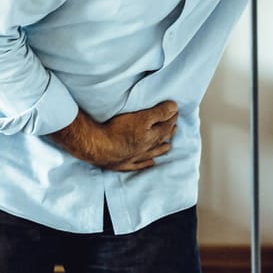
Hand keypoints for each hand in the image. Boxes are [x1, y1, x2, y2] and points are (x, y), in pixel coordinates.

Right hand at [50, 101, 178, 171]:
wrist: (97, 147)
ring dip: (161, 149)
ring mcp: (134, 157)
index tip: (175, 110)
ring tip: (169, 146)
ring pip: (152, 153)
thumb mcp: (141, 117)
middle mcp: (145, 149)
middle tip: (175, 126)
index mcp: (151, 137)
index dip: (171, 117)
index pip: (166, 125)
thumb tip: (174, 108)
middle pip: (160, 139)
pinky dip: (146, 164)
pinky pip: (138, 165)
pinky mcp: (123, 164)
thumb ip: (158, 112)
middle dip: (168, 132)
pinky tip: (151, 163)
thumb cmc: (117, 130)